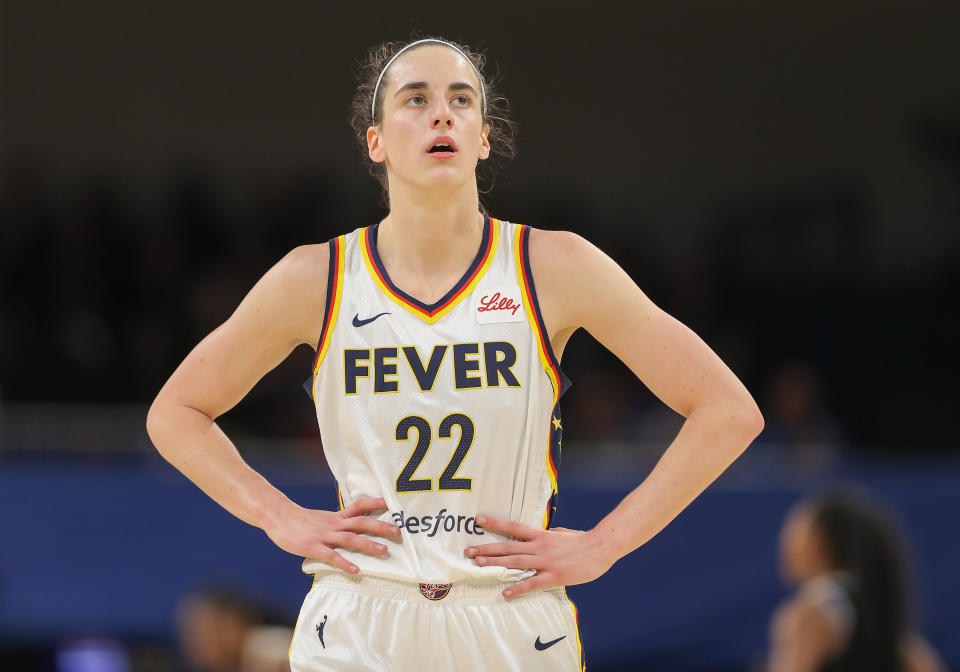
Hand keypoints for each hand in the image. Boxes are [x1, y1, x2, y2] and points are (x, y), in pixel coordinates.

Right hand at [264, 497, 400, 573]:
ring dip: (368, 545)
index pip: (359, 506)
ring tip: (384, 551)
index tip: (391, 504)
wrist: (278, 517)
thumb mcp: (322, 518)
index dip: (375, 504)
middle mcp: (334, 524)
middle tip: (398, 532)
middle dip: (380, 527)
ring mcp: (324, 535)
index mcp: (336, 517)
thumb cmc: (300, 520)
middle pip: (361, 523)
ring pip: (350, 539)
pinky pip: (332, 556)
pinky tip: (356, 570)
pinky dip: (345, 563)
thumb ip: (337, 522)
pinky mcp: (313, 547)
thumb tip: (351, 527)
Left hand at [465, 515, 616, 597]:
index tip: (478, 520)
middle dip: (487, 549)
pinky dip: (517, 588)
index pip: (513, 527)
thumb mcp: (561, 533)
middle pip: (508, 547)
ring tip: (478, 565)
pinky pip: (532, 583)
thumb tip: (541, 534)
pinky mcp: (553, 576)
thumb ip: (548, 535)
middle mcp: (539, 547)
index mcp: (540, 535)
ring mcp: (545, 562)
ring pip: (515, 563)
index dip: (495, 523)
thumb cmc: (582, 541)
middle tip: (469, 551)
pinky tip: (505, 592)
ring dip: (495, 564)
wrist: (600, 548)